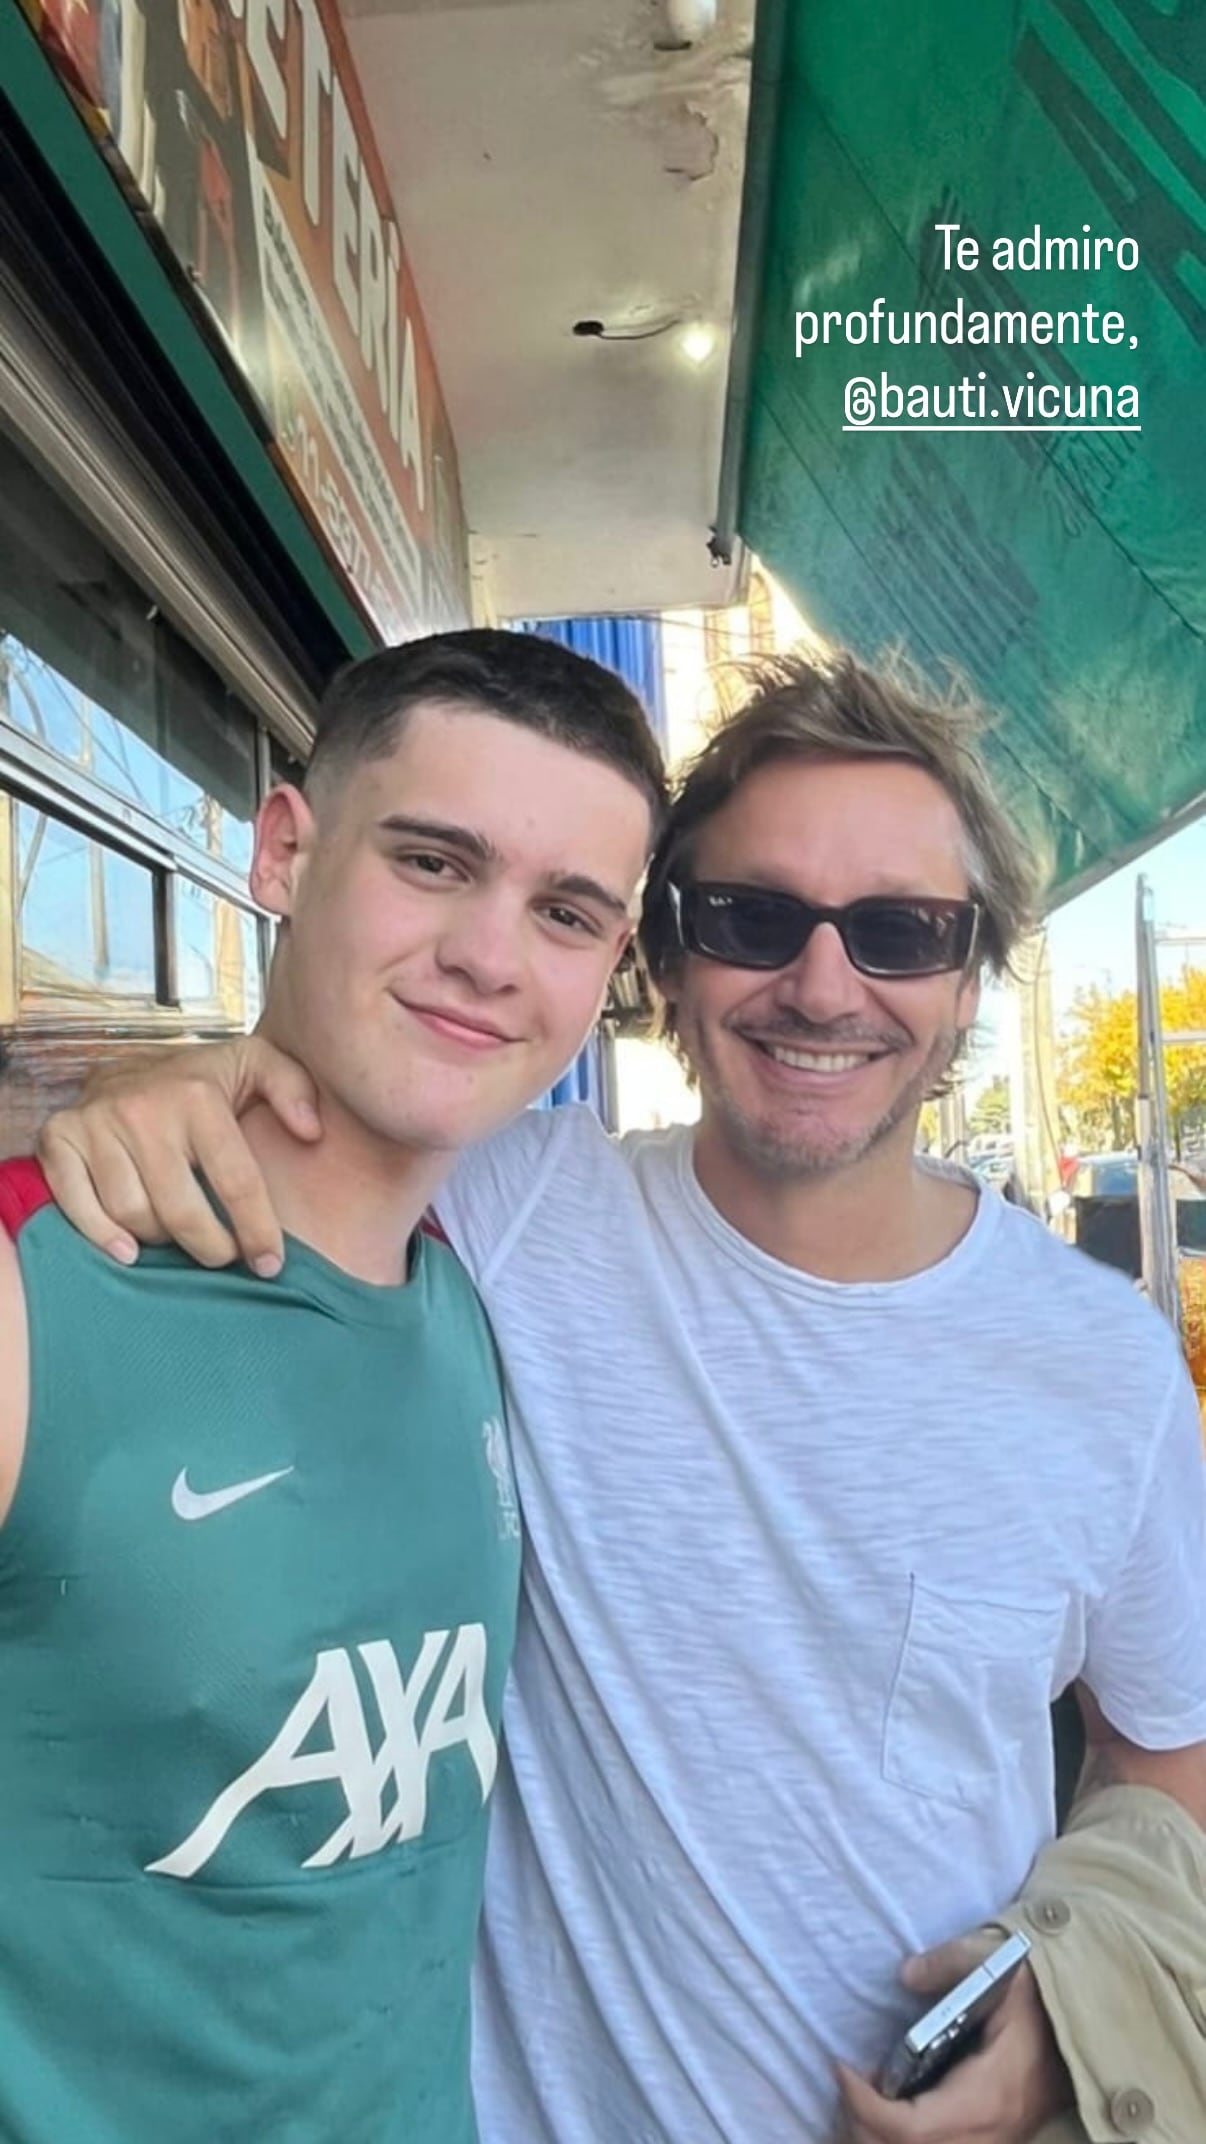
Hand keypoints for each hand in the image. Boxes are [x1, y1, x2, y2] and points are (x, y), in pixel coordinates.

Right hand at [36, 1036, 319, 1274]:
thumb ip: (294, 1088)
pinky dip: (101, 1236)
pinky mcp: (58, 1138)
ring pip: (132, 1214)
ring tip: (180, 1237)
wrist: (127, 1062)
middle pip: (181, 1210)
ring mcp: (96, 1124)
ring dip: (161, 1240)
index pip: (236, 1181)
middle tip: (224, 1257)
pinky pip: (76, 1204)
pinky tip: (128, 1252)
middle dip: (210, 1247)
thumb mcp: (255, 1064)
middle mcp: (143, 1110)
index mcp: (197, 1097)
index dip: (257, 1231)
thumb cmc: (201, 1080)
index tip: (270, 1263)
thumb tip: (312, 1132)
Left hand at [837, 1939, 1073, 2143]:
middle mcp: (990, 2132)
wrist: (1088, 2018)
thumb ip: (949, 1965)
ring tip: (855, 2106)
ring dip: (880, 2142)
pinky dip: (904, 2142)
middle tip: (845, 2087)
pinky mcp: (995, 2141)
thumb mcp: (996, 1962)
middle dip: (863, 2130)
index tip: (843, 2069)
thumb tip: (905, 1974)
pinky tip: (885, 2117)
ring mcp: (995, 2142)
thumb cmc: (1040, 1992)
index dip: (866, 2107)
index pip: (912, 2128)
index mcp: (987, 2094)